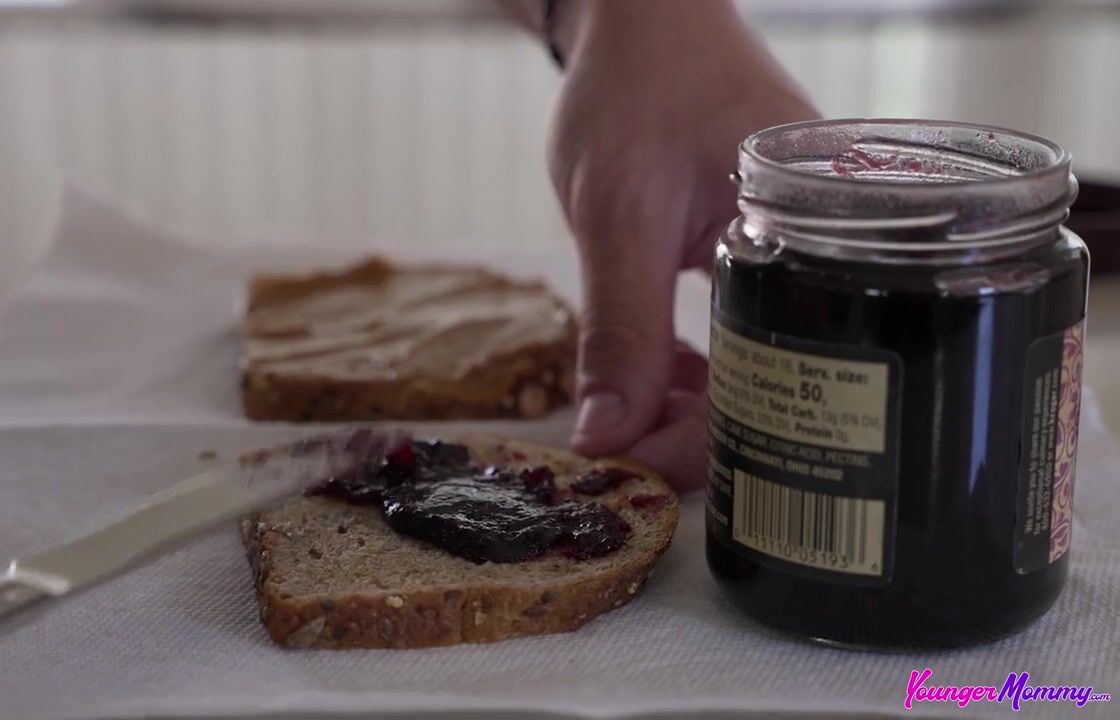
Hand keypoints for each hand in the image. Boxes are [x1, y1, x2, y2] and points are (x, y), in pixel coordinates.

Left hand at [547, 0, 818, 489]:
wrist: (641, 26)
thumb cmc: (637, 92)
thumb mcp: (617, 216)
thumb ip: (619, 329)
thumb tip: (607, 436)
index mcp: (815, 240)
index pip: (782, 375)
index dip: (711, 439)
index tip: (636, 468)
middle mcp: (822, 254)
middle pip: (778, 382)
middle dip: (699, 432)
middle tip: (626, 456)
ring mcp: (793, 256)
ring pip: (757, 364)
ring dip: (691, 405)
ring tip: (630, 425)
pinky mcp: (759, 257)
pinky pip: (740, 333)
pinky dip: (694, 366)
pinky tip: (654, 383)